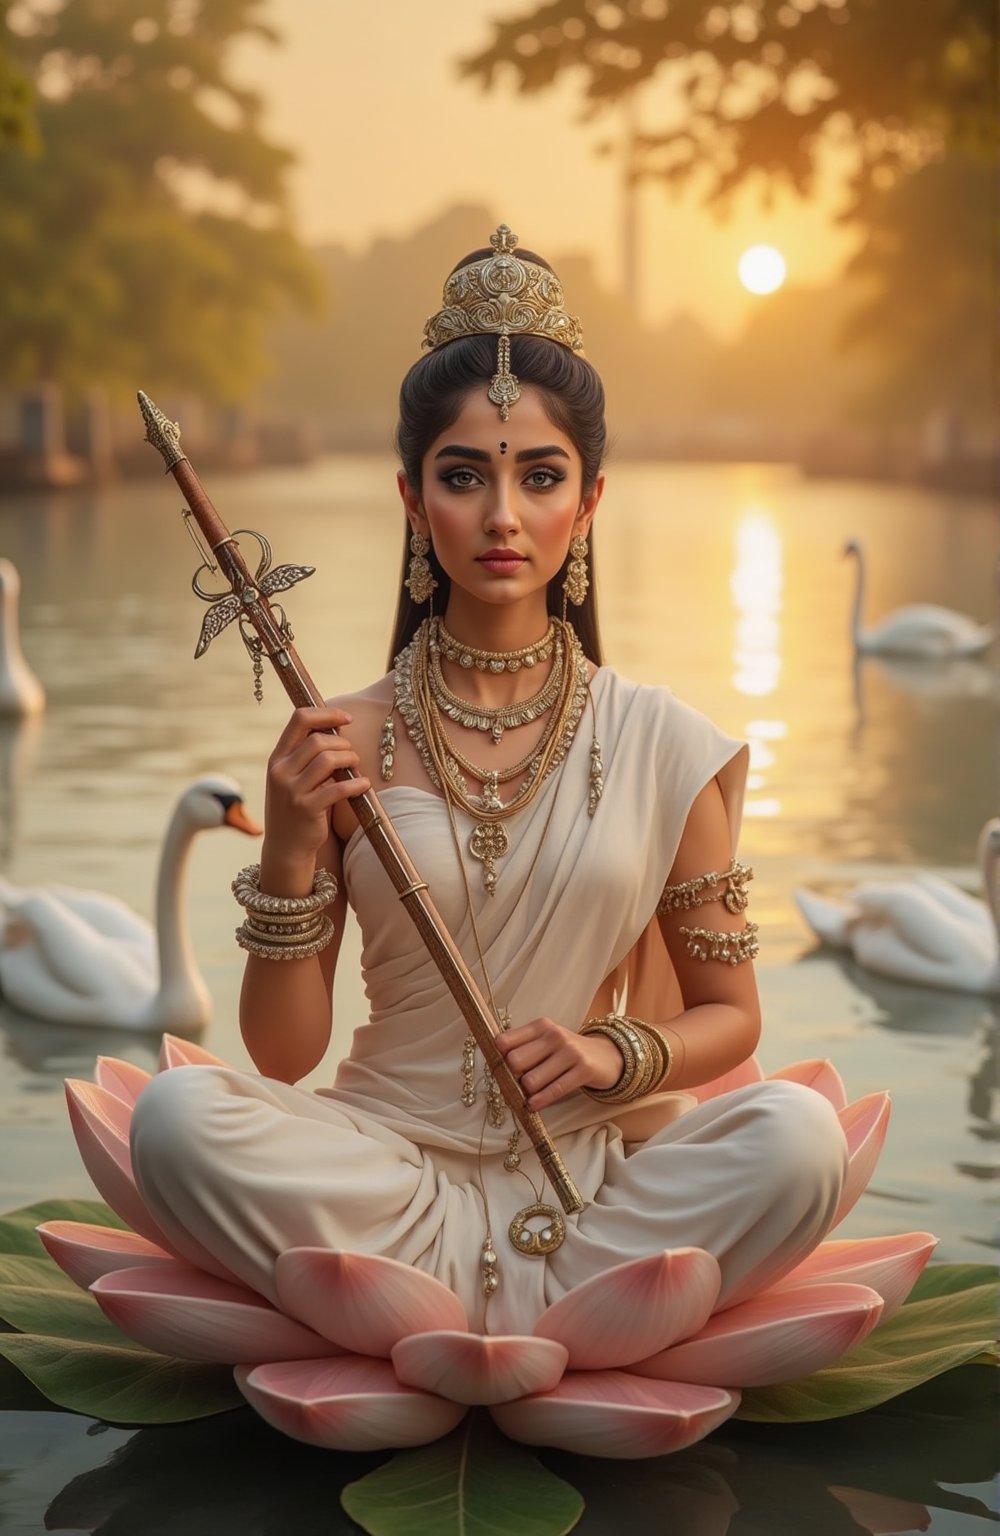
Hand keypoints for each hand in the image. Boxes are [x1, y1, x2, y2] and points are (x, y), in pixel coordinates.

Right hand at [262, 706, 369, 882]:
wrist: (286, 847)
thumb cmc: (296, 806)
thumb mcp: (292, 777)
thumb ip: (306, 755)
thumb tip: (337, 728)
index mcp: (277, 758)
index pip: (299, 719)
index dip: (326, 713)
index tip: (346, 718)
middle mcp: (280, 771)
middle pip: (318, 739)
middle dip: (343, 743)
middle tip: (352, 755)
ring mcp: (291, 790)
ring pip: (328, 759)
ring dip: (350, 760)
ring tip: (355, 768)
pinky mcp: (307, 809)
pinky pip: (338, 788)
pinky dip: (356, 784)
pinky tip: (364, 785)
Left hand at [494, 1015, 623, 1110]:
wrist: (606, 1056)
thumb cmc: (566, 1052)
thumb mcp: (546, 1041)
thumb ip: (523, 1048)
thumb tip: (496, 1068)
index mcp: (540, 1026)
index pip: (505, 1041)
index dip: (499, 1058)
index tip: (502, 1068)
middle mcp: (554, 1035)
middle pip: (514, 1061)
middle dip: (512, 1077)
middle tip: (518, 1083)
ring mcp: (570, 1052)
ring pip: (531, 1080)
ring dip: (527, 1092)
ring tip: (531, 1094)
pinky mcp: (583, 1070)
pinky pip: (554, 1090)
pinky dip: (540, 1101)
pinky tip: (533, 1105)